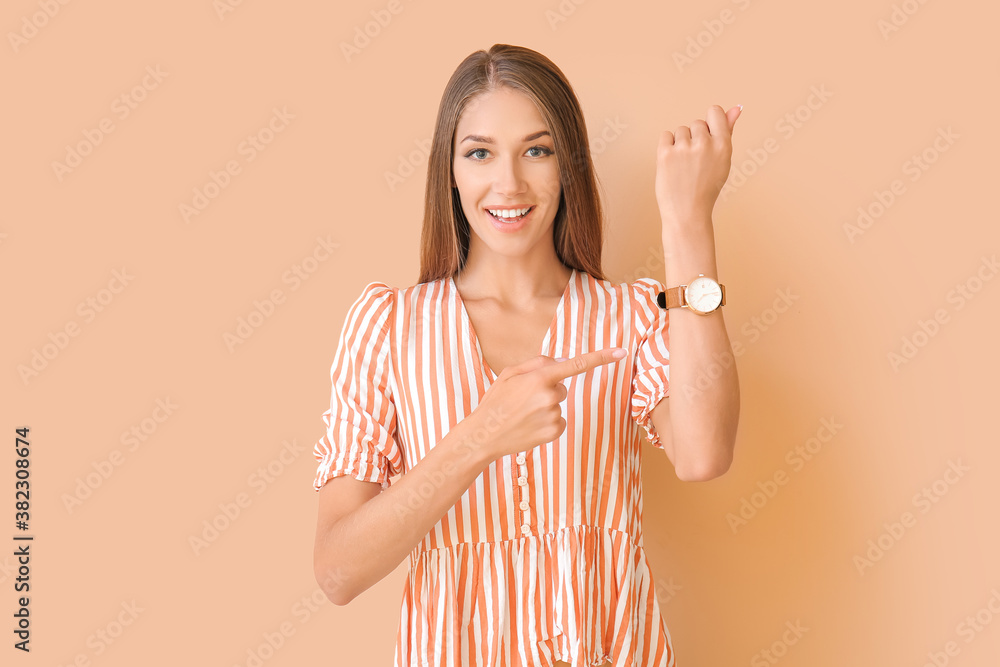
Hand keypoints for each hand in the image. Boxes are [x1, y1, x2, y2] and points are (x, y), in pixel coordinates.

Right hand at [467, 349, 627, 460]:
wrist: (484, 435)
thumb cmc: (495, 402)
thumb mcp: (510, 374)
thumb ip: (537, 364)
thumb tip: (562, 362)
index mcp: (538, 378)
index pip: (575, 364)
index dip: (601, 357)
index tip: (621, 353)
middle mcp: (549, 396)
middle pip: (561, 387)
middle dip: (547, 390)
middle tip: (523, 400)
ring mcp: (552, 416)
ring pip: (558, 405)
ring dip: (545, 407)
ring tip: (522, 415)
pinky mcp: (554, 432)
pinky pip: (559, 421)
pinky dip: (547, 423)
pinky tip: (529, 426)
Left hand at [654, 104, 740, 230]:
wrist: (687, 213)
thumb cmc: (707, 187)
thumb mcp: (723, 160)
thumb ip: (728, 131)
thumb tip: (737, 107)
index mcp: (723, 145)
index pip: (714, 112)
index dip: (709, 122)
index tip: (706, 138)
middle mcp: (705, 144)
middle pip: (696, 123)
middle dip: (694, 138)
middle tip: (695, 163)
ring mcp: (684, 149)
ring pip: (680, 130)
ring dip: (680, 143)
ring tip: (684, 166)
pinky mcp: (665, 154)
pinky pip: (665, 135)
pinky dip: (666, 146)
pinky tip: (672, 164)